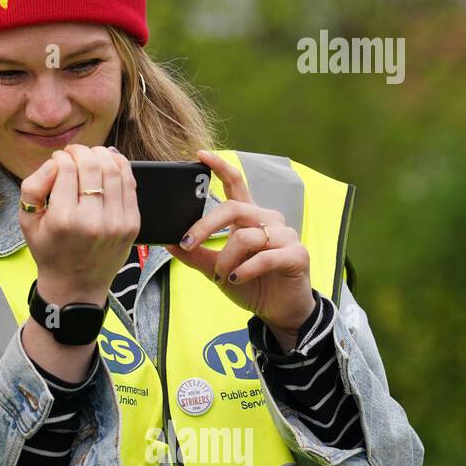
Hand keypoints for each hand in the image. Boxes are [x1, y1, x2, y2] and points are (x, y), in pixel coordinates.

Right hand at [19, 144, 138, 307]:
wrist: (76, 285)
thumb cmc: (49, 251)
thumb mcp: (27, 222)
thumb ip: (33, 186)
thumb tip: (56, 162)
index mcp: (63, 220)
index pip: (66, 170)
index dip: (61, 157)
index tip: (58, 159)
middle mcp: (92, 221)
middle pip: (92, 165)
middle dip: (81, 152)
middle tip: (74, 152)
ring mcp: (116, 222)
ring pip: (114, 169)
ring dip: (101, 154)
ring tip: (91, 155)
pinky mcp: (132, 224)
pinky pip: (130, 183)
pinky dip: (120, 167)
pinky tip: (109, 164)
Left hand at [168, 150, 315, 338]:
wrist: (280, 310)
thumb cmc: (251, 283)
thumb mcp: (216, 268)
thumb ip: (195, 254)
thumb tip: (168, 242)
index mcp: (250, 217)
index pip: (236, 184)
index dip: (220, 167)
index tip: (200, 155)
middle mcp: (269, 220)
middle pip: (233, 208)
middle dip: (205, 226)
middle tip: (186, 243)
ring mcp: (285, 236)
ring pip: (245, 236)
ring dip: (226, 259)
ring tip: (222, 275)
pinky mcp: (297, 255)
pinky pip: (264, 257)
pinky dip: (245, 270)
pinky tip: (236, 279)